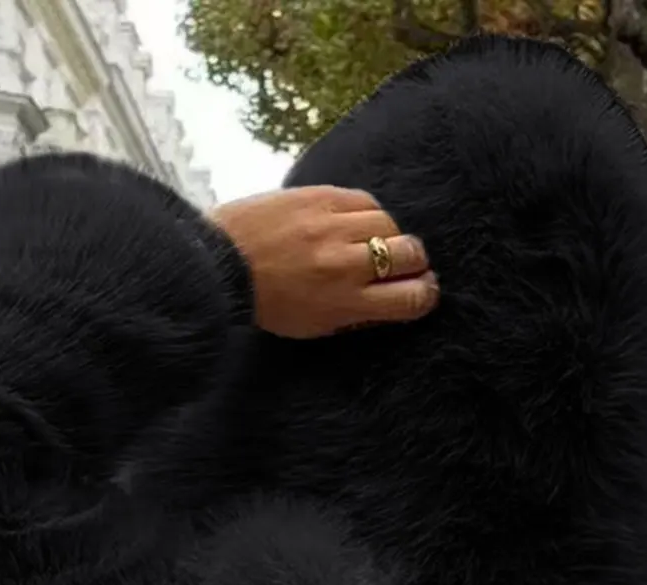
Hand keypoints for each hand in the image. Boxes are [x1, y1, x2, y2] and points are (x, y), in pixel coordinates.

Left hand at [209, 187, 438, 339]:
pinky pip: (364, 200)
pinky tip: (358, 221)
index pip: (410, 297)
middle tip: (407, 264)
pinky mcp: (320, 196)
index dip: (426, 294)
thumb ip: (356, 316)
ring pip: (390, 223)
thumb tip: (392, 303)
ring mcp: (333, 225)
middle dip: (415, 262)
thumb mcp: (315, 326)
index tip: (424, 291)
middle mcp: (346, 263)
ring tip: (378, 241)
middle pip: (408, 254)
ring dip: (391, 235)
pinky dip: (368, 213)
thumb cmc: (266, 303)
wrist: (219, 263)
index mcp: (346, 302)